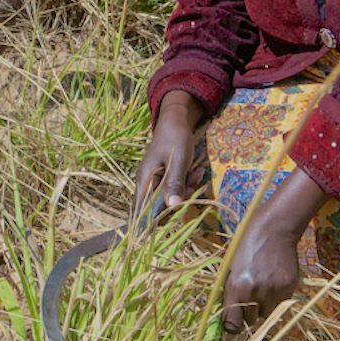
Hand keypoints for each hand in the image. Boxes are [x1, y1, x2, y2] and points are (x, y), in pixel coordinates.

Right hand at [134, 90, 204, 212]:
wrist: (176, 120)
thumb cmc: (175, 138)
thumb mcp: (178, 161)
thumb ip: (174, 184)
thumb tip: (173, 207)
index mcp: (144, 181)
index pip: (143, 212)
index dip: (158, 220)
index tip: (178, 216)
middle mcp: (146, 184)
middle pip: (159, 207)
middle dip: (178, 201)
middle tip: (192, 187)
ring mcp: (155, 180)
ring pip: (169, 198)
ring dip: (185, 190)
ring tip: (196, 174)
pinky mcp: (164, 177)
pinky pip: (174, 188)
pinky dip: (186, 183)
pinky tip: (196, 172)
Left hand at [221, 167, 326, 332]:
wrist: (274, 227)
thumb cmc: (246, 244)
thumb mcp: (231, 266)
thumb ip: (229, 292)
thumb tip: (226, 318)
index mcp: (236, 287)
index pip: (232, 325)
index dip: (232, 324)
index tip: (233, 320)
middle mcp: (255, 292)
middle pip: (250, 321)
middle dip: (248, 311)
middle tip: (250, 294)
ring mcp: (274, 291)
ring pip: (266, 314)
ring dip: (263, 305)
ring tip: (263, 285)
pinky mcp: (289, 287)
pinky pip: (280, 304)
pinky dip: (277, 297)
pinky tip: (274, 279)